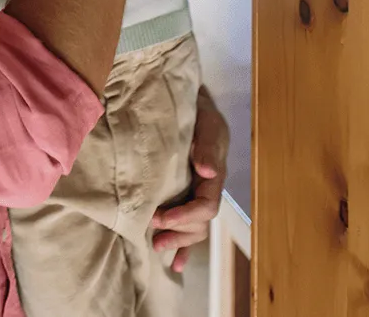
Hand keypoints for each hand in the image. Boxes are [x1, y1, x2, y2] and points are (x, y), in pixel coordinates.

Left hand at [152, 87, 230, 272]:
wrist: (191, 104)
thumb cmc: (199, 113)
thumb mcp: (206, 124)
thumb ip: (207, 145)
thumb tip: (208, 171)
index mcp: (214, 177)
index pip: (205, 206)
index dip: (185, 216)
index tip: (160, 217)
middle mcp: (206, 189)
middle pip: (199, 223)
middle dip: (178, 233)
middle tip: (155, 238)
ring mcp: (196, 193)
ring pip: (194, 227)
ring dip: (178, 241)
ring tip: (157, 248)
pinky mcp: (186, 194)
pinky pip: (189, 225)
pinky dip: (184, 246)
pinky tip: (176, 264)